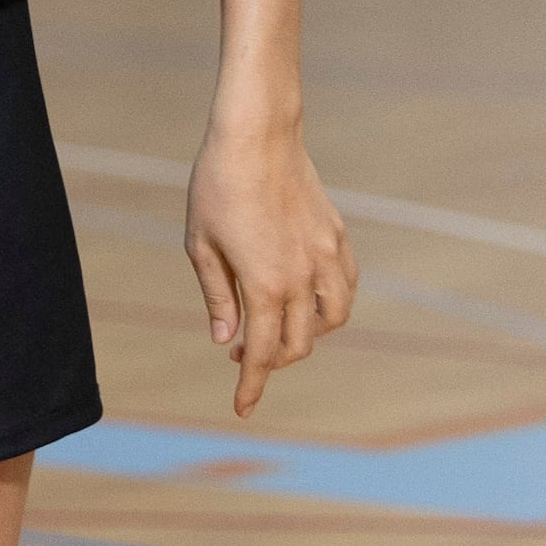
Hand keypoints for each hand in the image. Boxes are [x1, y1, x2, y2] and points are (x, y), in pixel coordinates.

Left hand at [186, 119, 355, 414]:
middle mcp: (303, 278)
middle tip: (242, 353)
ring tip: (277, 329)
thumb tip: (226, 340)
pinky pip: (344, 287)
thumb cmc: (217, 187)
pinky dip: (331, 305)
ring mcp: (325, 257)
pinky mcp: (337, 237)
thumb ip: (217, 297)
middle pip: (298, 344)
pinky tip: (309, 300)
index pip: (262, 353)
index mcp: (265, 285)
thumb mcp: (201, 245)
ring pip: (332, 320)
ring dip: (307, 336)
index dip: (251, 384)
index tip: (242, 408)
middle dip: (271, 360)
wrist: (257, 136)